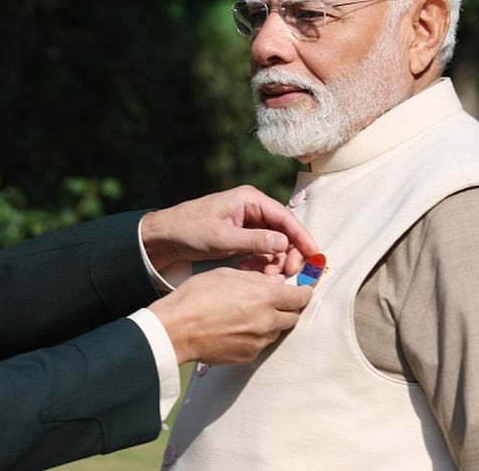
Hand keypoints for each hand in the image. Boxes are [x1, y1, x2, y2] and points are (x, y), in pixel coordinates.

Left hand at [140, 185, 316, 274]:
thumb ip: (254, 241)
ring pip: (275, 243)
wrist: (164, 237)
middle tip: (289, 274)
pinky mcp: (242, 237)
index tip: (314, 256)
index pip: (285, 217)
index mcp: (250, 200)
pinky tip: (253, 273)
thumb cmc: (189, 229)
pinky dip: (262, 263)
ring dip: (275, 261)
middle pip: (284, 231)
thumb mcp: (222, 237)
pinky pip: (262, 250)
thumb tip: (284, 244)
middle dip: (289, 253)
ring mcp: (248, 223)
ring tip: (269, 277)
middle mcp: (252, 208)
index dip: (302, 237)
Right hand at [148, 268, 311, 364]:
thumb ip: (256, 278)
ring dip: (271, 323)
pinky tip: (237, 328)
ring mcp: (258, 342)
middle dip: (288, 308)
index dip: (303, 292)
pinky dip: (256, 336)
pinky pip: (260, 344)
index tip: (301, 291)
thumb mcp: (226, 275)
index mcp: (264, 298)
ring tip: (249, 314)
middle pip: (293, 317)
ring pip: (277, 331)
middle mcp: (267, 322)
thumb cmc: (196, 297)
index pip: (300, 298)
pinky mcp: (247, 356)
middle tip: (273, 301)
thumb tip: (276, 282)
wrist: (175, 329)